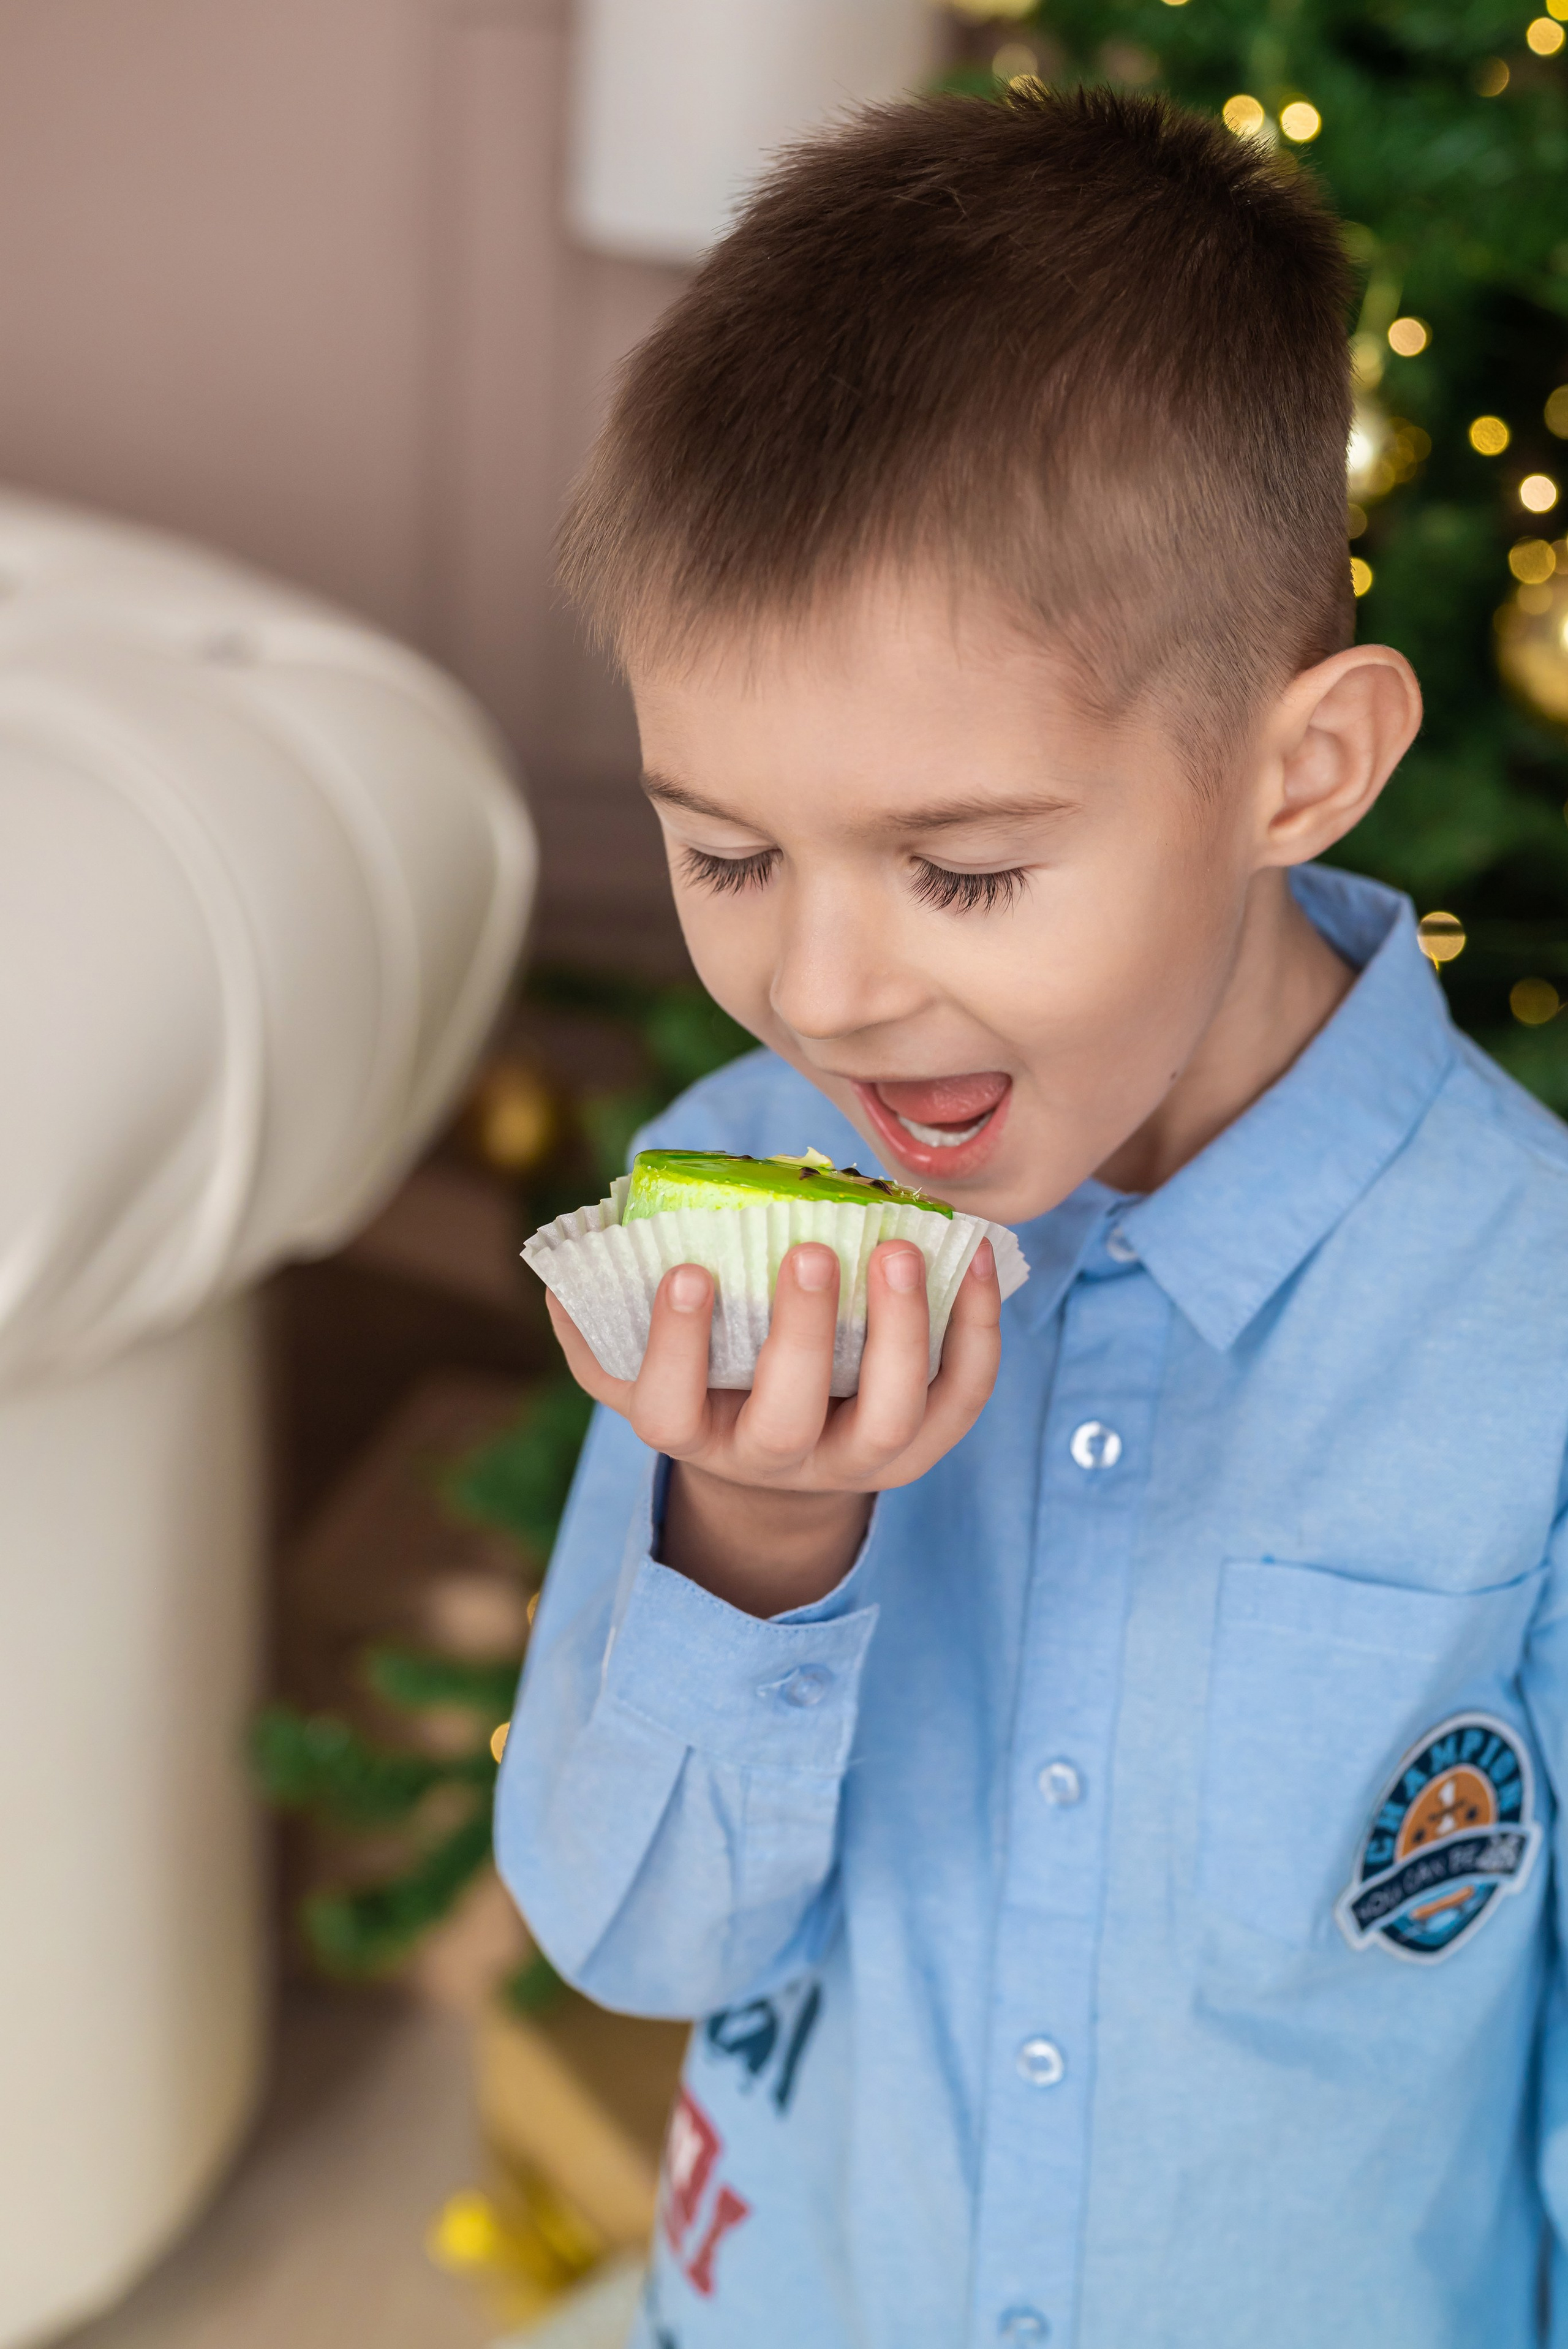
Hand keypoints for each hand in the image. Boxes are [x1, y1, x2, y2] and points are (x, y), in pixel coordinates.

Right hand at [546, 1239, 1000, 1612]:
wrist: (779, 1455)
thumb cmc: (702, 1380)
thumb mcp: (637, 1364)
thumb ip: (597, 1326)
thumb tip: (564, 1277)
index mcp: (695, 1435)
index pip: (671, 1409)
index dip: (676, 1346)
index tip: (687, 1271)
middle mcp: (776, 1459)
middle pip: (789, 1419)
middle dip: (802, 1335)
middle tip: (810, 1249)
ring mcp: (858, 1459)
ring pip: (892, 1418)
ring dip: (902, 1332)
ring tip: (900, 1246)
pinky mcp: (925, 1444)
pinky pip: (962, 1395)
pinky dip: (976, 1328)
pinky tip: (971, 1255)